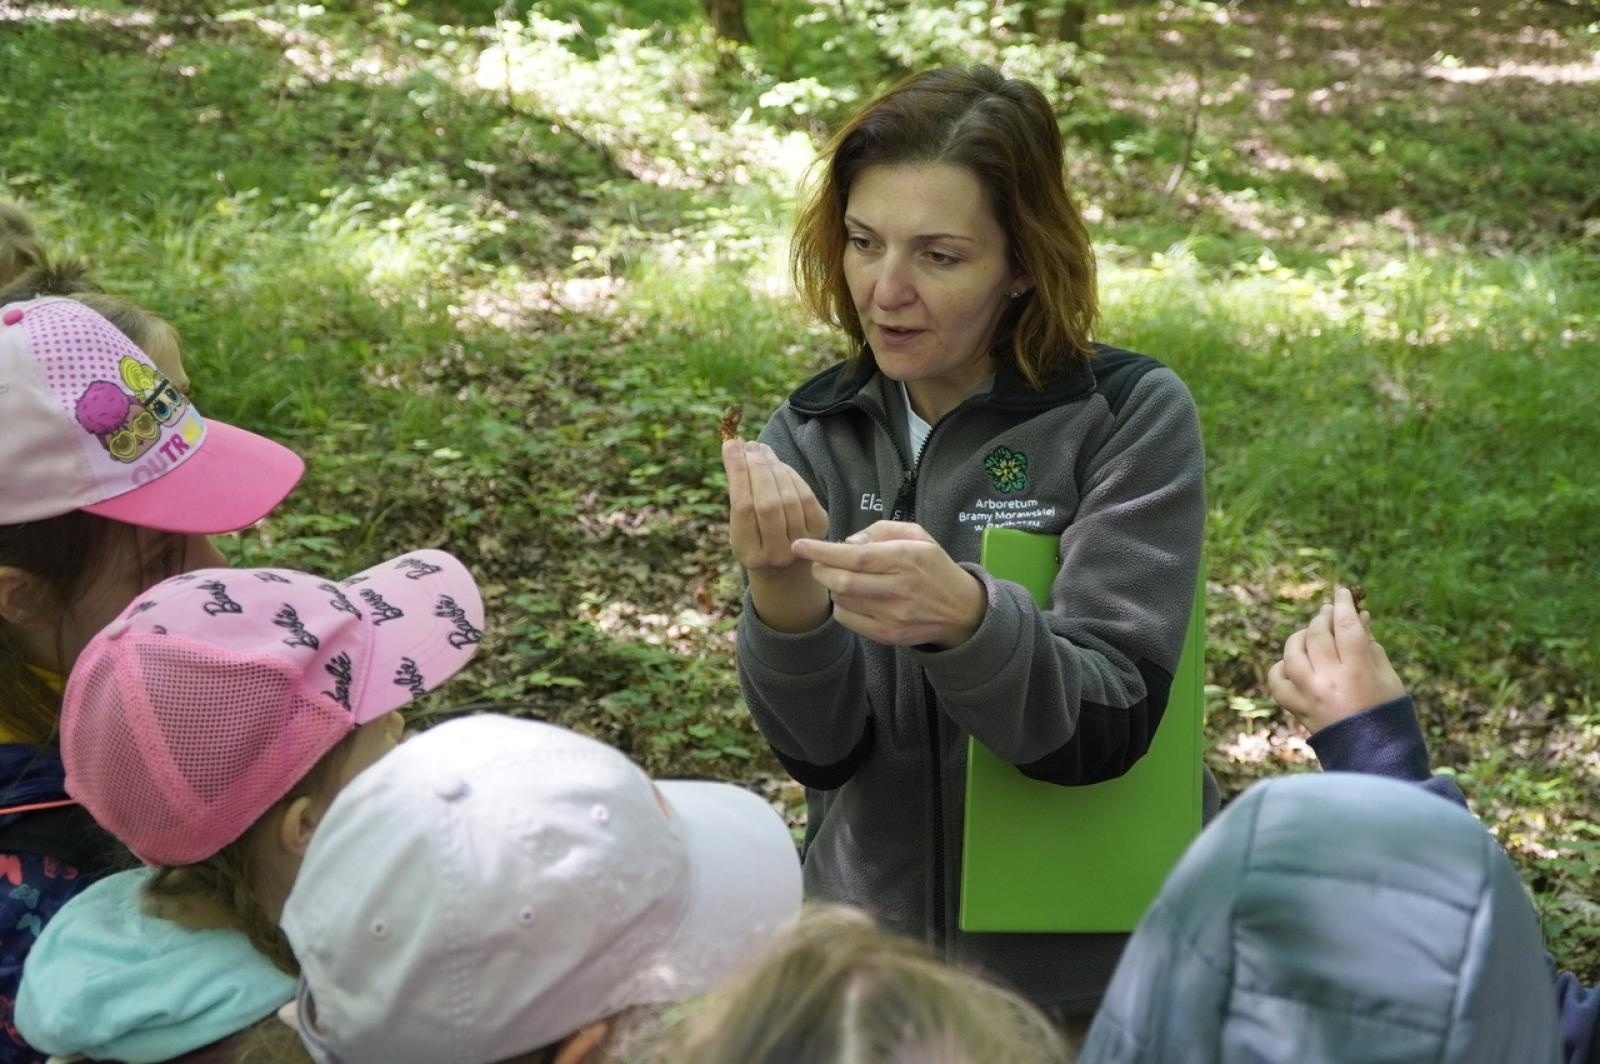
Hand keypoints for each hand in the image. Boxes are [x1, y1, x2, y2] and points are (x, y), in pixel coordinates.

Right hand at [723, 440, 828, 572]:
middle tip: (748, 444)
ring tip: (761, 449)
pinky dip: (791, 476)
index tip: (730, 446)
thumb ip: (738, 493)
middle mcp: (776, 554)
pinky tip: (779, 464)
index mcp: (748, 553)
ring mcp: (801, 544)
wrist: (786, 567)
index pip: (742, 508)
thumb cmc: (755, 539)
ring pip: (788, 498)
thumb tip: (735, 447)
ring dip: (774, 468)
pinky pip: (805, 496)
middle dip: (757, 468)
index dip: (738, 473)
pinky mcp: (820, 531)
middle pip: (768, 503)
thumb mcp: (740, 526)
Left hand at [790, 521, 985, 648]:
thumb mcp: (916, 535)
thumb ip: (879, 530)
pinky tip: (851, 597)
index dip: (822, 551)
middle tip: (818, 562)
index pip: (855, 556)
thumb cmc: (932, 566)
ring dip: (831, 586)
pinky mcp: (888, 635)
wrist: (960, 609)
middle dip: (820, 569)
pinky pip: (848, 620)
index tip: (800, 544)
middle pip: (842, 581)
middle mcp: (899, 588)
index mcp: (906, 558)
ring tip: (839, 577)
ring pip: (842, 600)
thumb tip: (847, 543)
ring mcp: (893, 615)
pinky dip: (840, 605)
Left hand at [1268, 586, 1406, 733]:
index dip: (1344, 605)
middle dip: (1323, 617)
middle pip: (1318, 635)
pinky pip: (1278, 682)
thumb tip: (1360, 615)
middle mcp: (1330, 681)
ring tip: (1311, 632)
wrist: (1374, 756)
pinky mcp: (1298, 709)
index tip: (1341, 592)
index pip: (1347, 627)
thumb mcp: (1388, 677)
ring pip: (1293, 653)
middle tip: (1328, 610)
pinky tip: (1292, 662)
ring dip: (1300, 637)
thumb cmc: (1388, 714)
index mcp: (1358, 672)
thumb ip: (1371, 645)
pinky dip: (1281, 668)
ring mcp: (1310, 695)